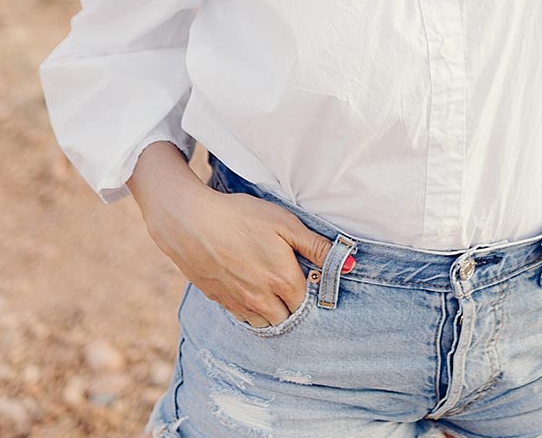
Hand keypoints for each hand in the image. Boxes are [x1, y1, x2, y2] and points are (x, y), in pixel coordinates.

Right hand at [142, 179, 335, 327]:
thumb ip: (318, 246)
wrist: (190, 221)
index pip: (308, 304)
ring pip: (266, 324)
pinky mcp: (220, 301)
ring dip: (273, 313)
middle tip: (289, 285)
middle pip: (288, 319)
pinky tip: (249, 289)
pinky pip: (243, 318)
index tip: (307, 277)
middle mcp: (263, 300)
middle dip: (292, 306)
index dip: (310, 291)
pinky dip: (251, 311)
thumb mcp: (285, 223)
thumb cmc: (241, 217)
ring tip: (271, 290)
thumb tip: (350, 263)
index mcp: (284, 282)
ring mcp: (240, 304)